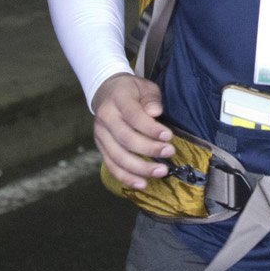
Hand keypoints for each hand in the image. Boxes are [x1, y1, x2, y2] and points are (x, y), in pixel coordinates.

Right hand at [92, 72, 173, 189]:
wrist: (107, 92)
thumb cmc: (132, 91)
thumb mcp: (145, 87)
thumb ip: (151, 99)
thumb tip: (155, 112)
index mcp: (117, 99)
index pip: (133, 116)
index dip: (150, 128)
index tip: (168, 136)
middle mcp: (105, 117)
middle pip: (125, 138)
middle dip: (149, 149)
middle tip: (169, 152)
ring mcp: (100, 134)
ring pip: (118, 156)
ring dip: (140, 168)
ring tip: (161, 172)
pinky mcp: (101, 148)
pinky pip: (111, 166)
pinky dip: (126, 177)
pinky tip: (142, 184)